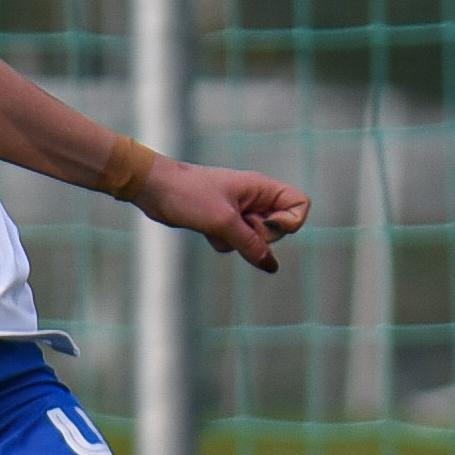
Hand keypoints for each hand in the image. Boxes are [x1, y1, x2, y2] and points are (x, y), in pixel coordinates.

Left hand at [139, 158, 310, 272]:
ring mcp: (240, 211)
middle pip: (278, 228)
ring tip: (215, 223)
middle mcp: (255, 198)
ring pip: (255, 240)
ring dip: (236, 241)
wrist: (155, 189)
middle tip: (235, 225)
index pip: (299, 204)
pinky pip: (236, 243)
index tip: (267, 225)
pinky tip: (204, 228)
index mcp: (262, 188)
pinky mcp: (224, 222)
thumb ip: (251, 245)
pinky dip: (222, 241)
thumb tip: (271, 266)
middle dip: (258, 235)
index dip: (290, 222)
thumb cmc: (189, 195)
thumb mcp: (224, 222)